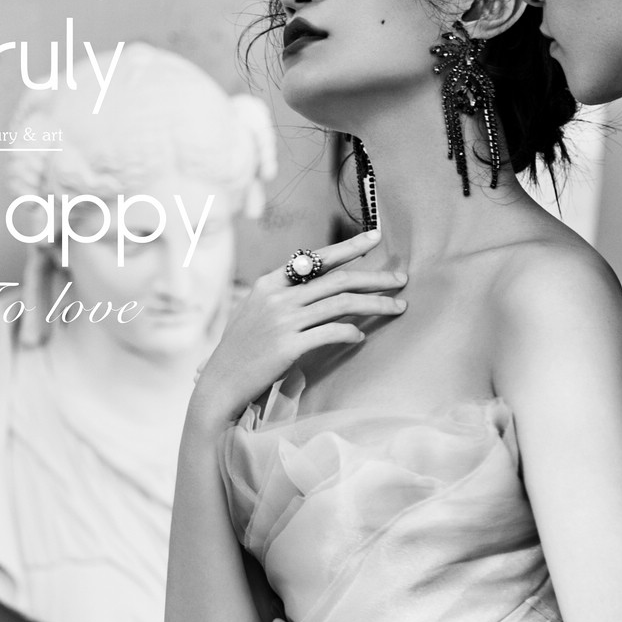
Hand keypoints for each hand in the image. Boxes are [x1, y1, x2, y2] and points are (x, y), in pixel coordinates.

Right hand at [191, 229, 407, 425]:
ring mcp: (283, 321)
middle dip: (374, 277)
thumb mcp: (256, 313)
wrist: (220, 384)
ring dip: (375, 304)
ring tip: (398, 307)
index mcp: (269, 284)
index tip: (375, 237)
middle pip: (337, 279)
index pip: (316, 259)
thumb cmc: (241, 352)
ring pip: (341, 304)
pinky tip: (361, 337)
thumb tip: (317, 288)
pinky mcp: (288, 346)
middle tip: (401, 279)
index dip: (348, 247)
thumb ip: (284, 298)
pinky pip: (331, 333)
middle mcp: (277, 298)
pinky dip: (350, 332)